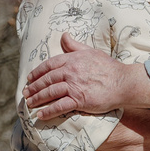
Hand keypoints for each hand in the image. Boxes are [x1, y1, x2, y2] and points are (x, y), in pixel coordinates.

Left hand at [25, 34, 149, 121]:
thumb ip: (75, 46)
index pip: (48, 65)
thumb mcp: (90, 51)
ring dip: (37, 99)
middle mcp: (70, 72)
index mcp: (72, 59)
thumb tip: (64, 35)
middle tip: (26, 93)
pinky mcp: (79, 100)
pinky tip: (40, 115)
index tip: (29, 79)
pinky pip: (59, 106)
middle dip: (33, 87)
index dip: (37, 73)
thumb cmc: (109, 67)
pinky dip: (48, 111)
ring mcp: (74, 86)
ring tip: (29, 104)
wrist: (123, 82)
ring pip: (50, 92)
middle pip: (46, 80)